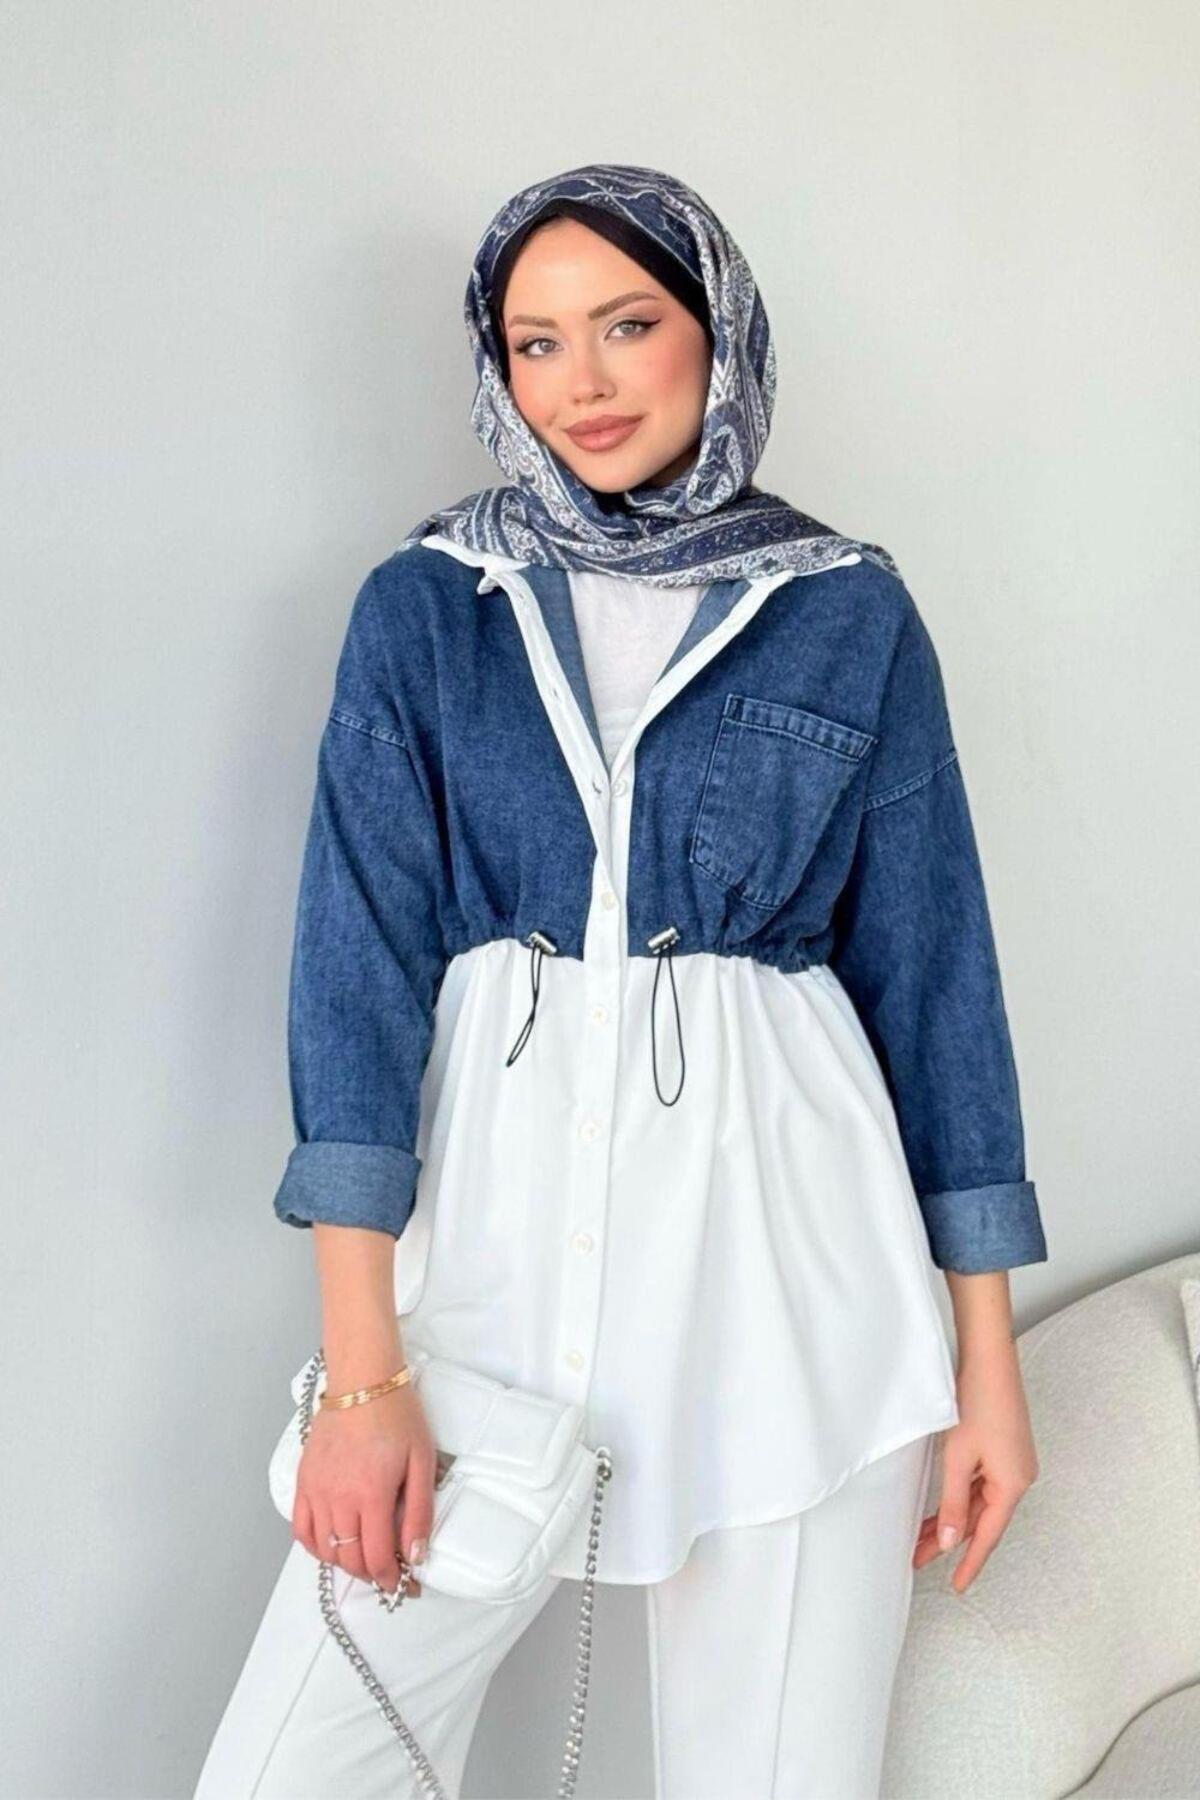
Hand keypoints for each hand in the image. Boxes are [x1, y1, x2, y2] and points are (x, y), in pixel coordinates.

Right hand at [292, 1381, 437, 1595]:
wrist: (362, 1381)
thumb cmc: (396, 1415)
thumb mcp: (421, 1461)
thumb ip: (419, 1512)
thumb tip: (414, 1554)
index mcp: (371, 1494)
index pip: (375, 1557)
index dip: (389, 1578)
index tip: (402, 1584)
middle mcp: (339, 1498)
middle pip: (349, 1559)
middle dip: (370, 1574)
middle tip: (387, 1573)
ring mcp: (316, 1490)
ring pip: (325, 1549)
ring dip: (345, 1562)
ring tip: (365, 1558)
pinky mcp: (304, 1481)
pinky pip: (301, 1529)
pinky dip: (315, 1546)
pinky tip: (332, 1546)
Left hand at [913, 1339, 1038, 1593]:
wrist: (990, 1357)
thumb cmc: (977, 1401)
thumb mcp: (958, 1457)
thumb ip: (954, 1502)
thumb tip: (951, 1542)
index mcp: (1013, 1484)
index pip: (988, 1536)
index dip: (970, 1563)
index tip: (957, 1586)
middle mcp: (1019, 1477)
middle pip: (982, 1520)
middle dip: (951, 1541)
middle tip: (919, 1558)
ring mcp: (1012, 1463)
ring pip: (979, 1502)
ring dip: (953, 1518)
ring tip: (921, 1537)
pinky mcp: (1004, 1449)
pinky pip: (982, 1484)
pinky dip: (962, 1497)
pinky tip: (942, 1507)